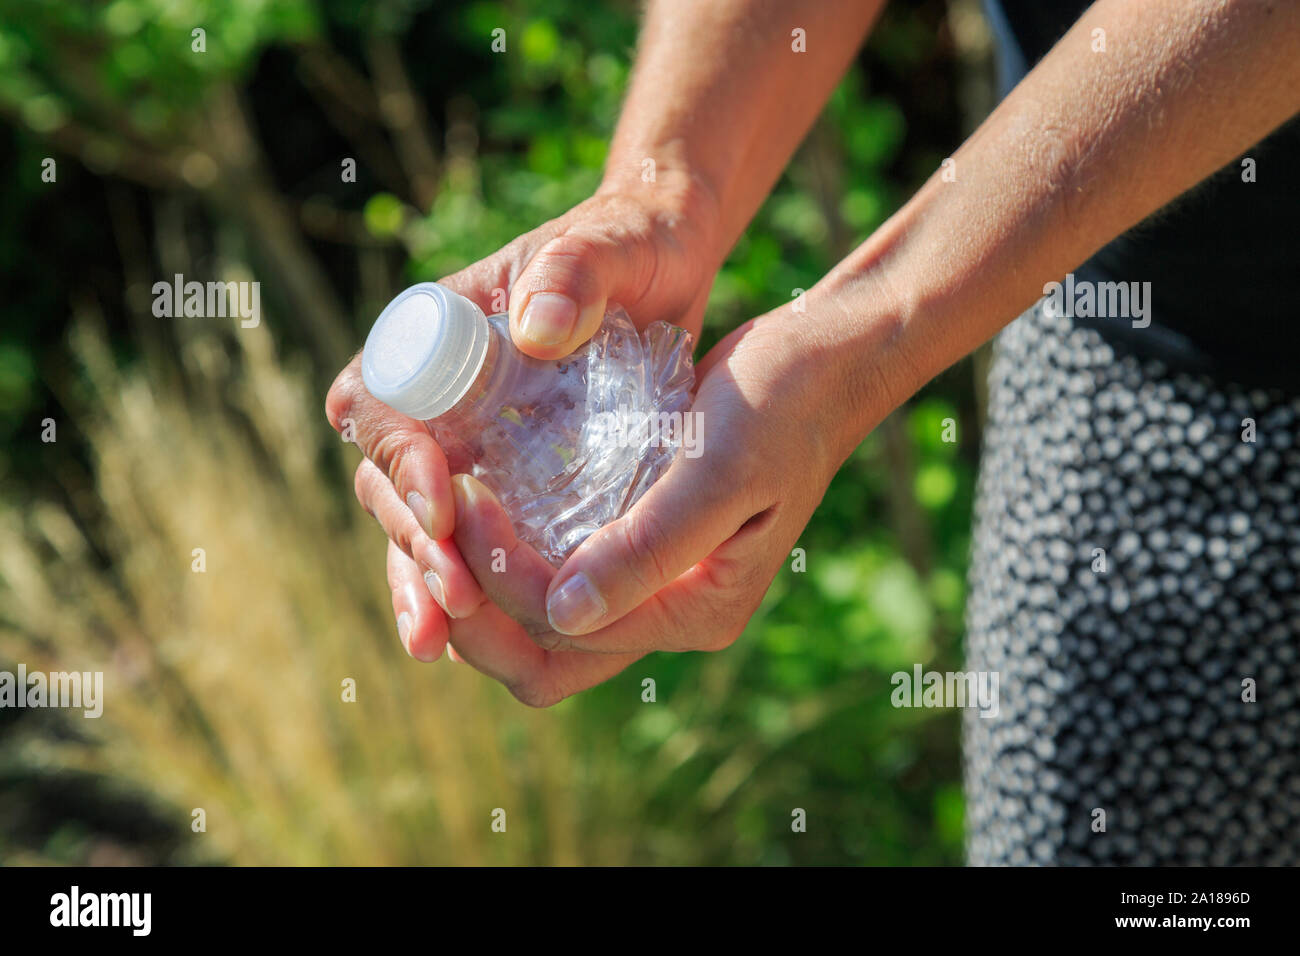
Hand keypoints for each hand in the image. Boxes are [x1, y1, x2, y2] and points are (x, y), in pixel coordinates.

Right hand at [326, 179, 721, 661]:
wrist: (664, 262)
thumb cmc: (628, 245)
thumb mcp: (606, 248)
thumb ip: (573, 273)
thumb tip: (535, 329)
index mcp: (432, 333)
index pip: (384, 402)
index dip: (399, 459)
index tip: (442, 504)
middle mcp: (435, 394)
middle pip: (389, 480)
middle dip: (414, 543)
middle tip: (454, 597)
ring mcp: (465, 440)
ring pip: (417, 524)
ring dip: (423, 582)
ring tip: (439, 641)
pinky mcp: (505, 478)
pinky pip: (465, 541)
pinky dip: (459, 588)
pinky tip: (464, 639)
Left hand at [415, 296, 876, 703]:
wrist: (818, 364)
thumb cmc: (778, 408)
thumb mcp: (718, 471)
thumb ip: (649, 547)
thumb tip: (564, 615)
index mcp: (697, 610)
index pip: (569, 634)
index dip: (504, 585)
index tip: (467, 501)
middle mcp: (669, 610)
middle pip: (544, 656)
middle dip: (478, 610)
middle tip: (440, 524)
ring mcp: (651, 580)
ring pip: (542, 622)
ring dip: (487, 584)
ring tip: (450, 512)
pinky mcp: (636, 540)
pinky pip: (557, 570)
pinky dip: (513, 550)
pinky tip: (484, 496)